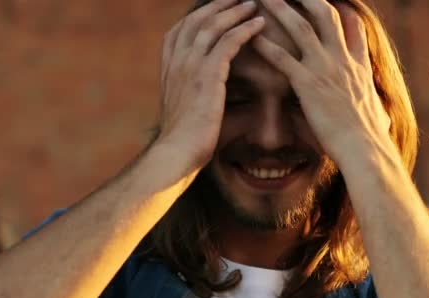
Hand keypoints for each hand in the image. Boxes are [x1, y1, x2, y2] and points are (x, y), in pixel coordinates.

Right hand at [155, 0, 264, 170]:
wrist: (177, 152)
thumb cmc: (184, 136)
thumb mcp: (182, 106)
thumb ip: (191, 90)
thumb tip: (207, 88)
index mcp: (168, 66)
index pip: (180, 29)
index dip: (200, 14)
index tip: (218, 7)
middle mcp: (176, 61)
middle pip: (197, 19)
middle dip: (219, 5)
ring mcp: (189, 66)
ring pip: (213, 25)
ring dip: (235, 11)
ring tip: (254, 3)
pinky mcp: (207, 75)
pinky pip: (228, 42)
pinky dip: (245, 29)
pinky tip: (260, 23)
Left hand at [252, 0, 391, 165]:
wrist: (365, 149)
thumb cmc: (368, 138)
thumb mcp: (377, 113)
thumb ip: (372, 105)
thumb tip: (382, 117)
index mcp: (359, 65)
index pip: (354, 26)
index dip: (342, 9)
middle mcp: (343, 60)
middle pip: (327, 16)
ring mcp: (326, 70)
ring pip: (303, 29)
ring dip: (283, 10)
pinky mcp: (308, 85)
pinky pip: (284, 60)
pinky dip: (267, 46)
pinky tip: (252, 37)